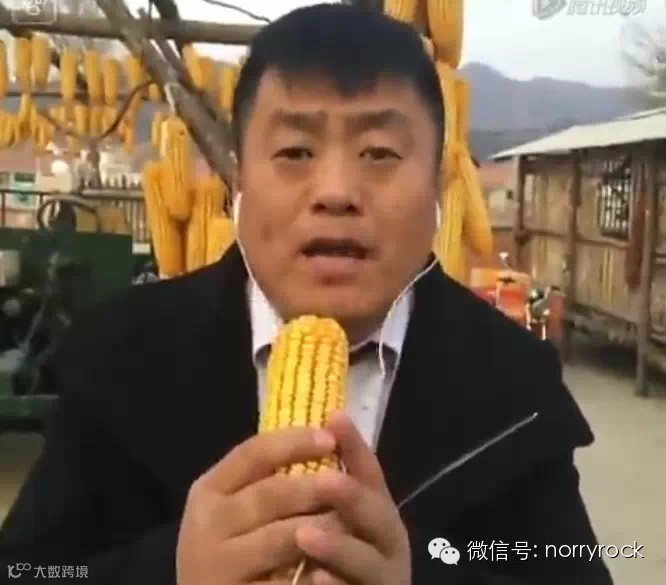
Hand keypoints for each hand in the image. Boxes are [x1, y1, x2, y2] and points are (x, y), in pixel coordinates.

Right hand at [175, 427, 344, 584]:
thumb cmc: (231, 544)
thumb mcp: (236, 505)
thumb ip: (268, 475)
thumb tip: (324, 430)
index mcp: (209, 489)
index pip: (253, 453)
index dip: (294, 442)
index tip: (329, 438)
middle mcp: (208, 523)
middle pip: (271, 493)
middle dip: (315, 486)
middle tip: (350, 483)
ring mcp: (218, 564)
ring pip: (283, 537)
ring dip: (325, 527)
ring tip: (353, 522)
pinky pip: (286, 580)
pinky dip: (315, 572)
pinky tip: (336, 567)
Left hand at [294, 413, 410, 584]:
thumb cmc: (340, 555)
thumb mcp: (336, 514)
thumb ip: (327, 484)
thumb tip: (309, 430)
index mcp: (377, 510)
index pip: (369, 471)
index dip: (355, 446)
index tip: (336, 417)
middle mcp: (386, 539)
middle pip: (376, 514)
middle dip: (351, 496)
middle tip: (326, 481)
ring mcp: (382, 574)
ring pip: (367, 561)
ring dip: (337, 546)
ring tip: (305, 534)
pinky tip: (316, 579)